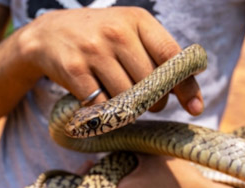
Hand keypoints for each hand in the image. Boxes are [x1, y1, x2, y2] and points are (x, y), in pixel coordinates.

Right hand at [18, 7, 203, 114]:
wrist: (48, 34)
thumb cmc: (98, 39)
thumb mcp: (128, 34)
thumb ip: (155, 55)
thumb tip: (184, 90)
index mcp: (137, 20)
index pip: (172, 56)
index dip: (186, 85)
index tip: (196, 108)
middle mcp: (117, 31)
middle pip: (151, 83)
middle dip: (155, 102)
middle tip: (148, 103)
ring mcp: (94, 50)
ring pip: (127, 97)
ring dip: (130, 108)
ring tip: (124, 101)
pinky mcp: (74, 69)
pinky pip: (103, 104)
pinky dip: (107, 111)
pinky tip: (102, 102)